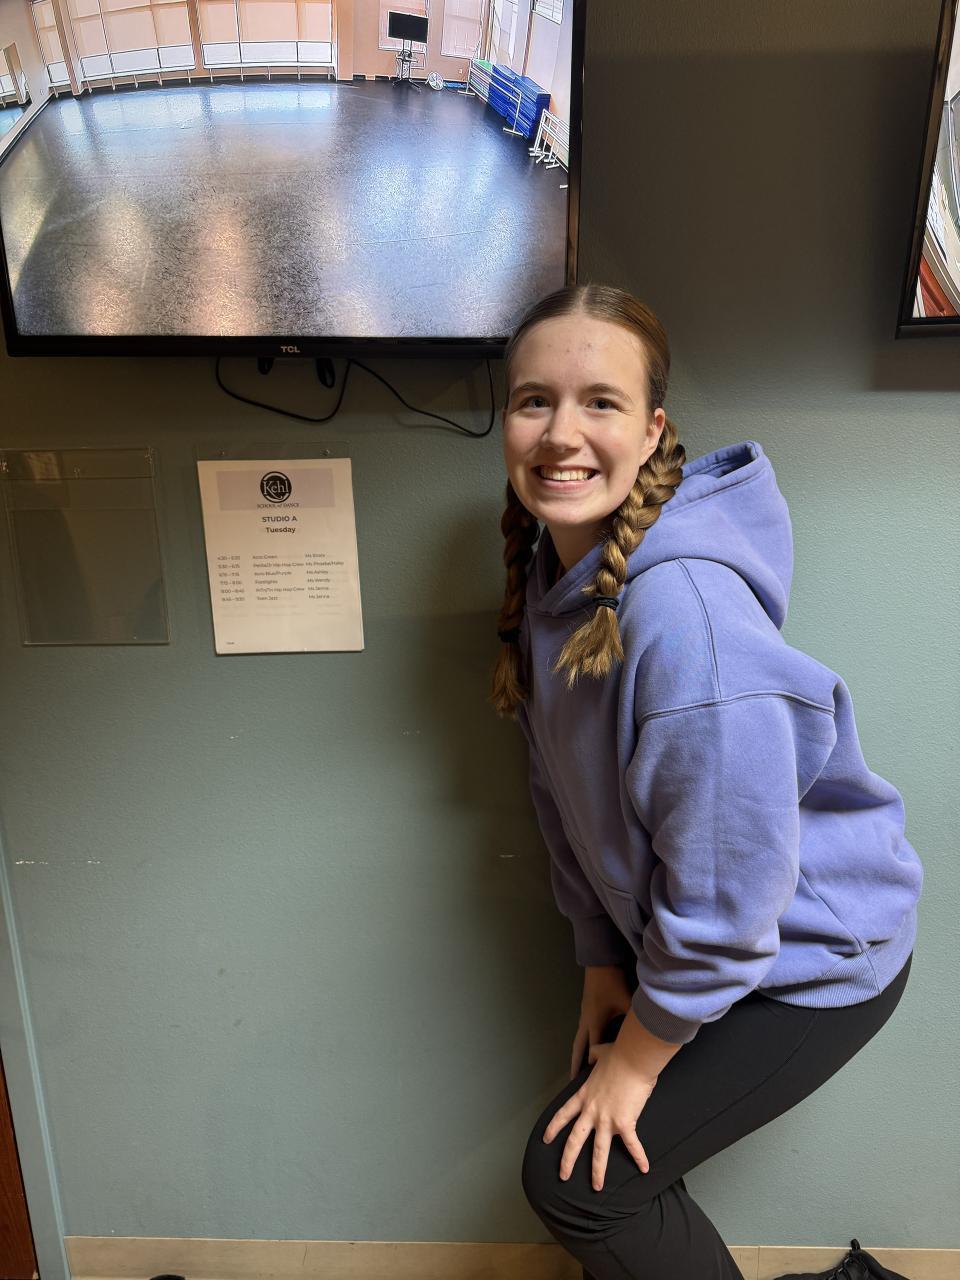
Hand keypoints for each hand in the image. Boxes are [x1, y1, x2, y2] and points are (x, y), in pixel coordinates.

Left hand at [543, 1038, 656, 1190]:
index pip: (563, 1114)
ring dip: (597, 1171)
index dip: (554, 1127)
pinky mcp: (625, 1123)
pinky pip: (632, 1145)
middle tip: (563, 1175)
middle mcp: (592, 1111)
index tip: (546, 1139)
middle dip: (567, 1160)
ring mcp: (607, 1119)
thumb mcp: (600, 1053)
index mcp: (584, 1095)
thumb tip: (592, 1053)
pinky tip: (644, 1169)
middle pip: (575, 1140)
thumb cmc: (618, 1054)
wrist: (633, 1058)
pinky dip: (639, 1157)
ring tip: (596, 1187)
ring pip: (598, 1151)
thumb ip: (593, 1056)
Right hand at [570, 964, 632, 1080]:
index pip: (592, 1049)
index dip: (591, 1064)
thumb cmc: (612, 984)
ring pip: (578, 1039)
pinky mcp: (586, 1009)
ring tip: (577, 1067)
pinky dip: (582, 1042)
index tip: (590, 1080)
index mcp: (595, 1023)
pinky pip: (582, 1031)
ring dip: (577, 1053)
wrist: (600, 963)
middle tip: (573, 1080)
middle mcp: (586, 1021)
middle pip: (578, 1047)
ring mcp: (584, 1015)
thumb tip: (647, 1031)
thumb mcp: (626, 1002)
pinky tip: (587, 1045)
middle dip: (576, 1063)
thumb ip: (634, 1019)